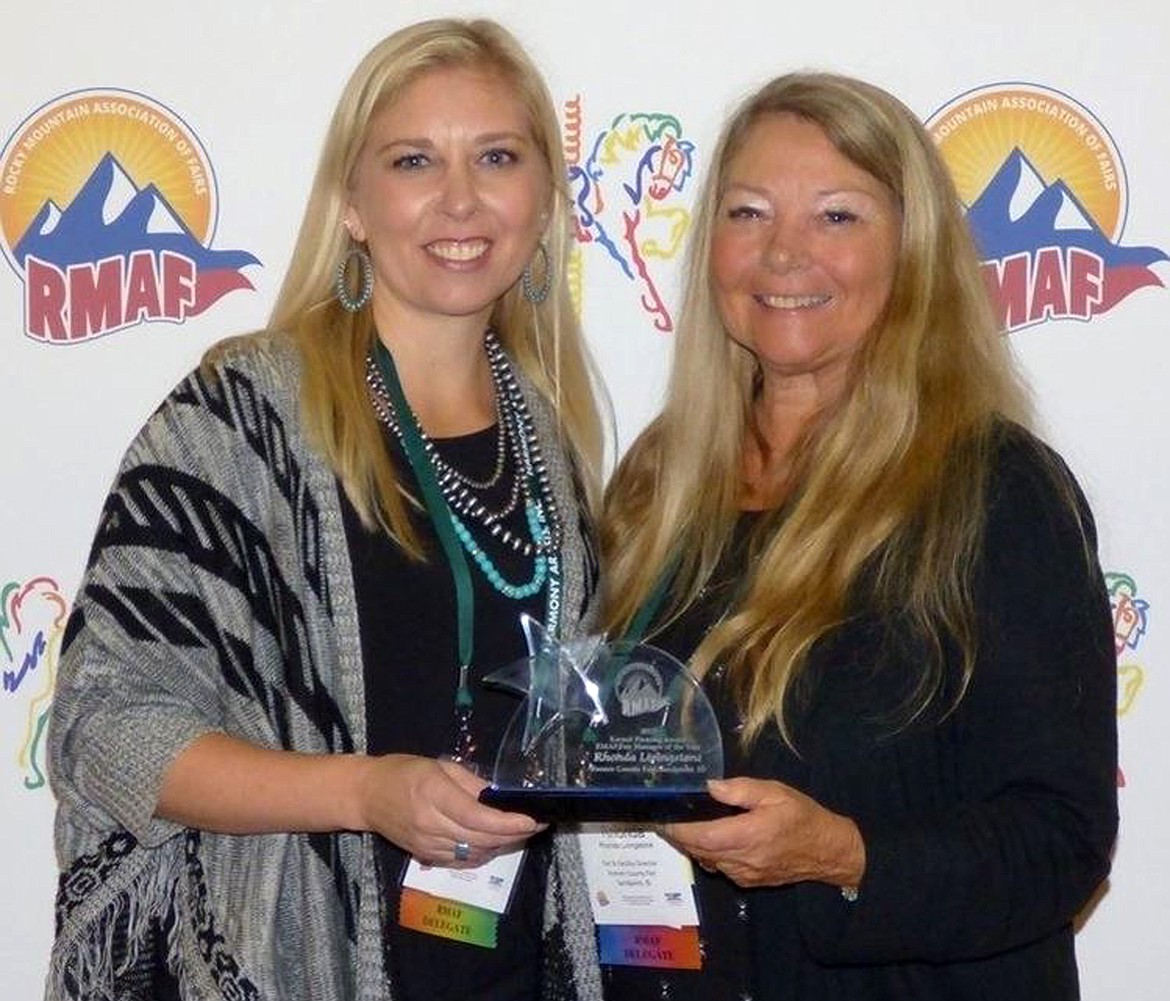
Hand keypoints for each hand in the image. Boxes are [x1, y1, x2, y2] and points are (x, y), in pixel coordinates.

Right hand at [357, 754, 543, 867]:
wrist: (367, 796)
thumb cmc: (404, 772)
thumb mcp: (440, 765)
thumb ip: (471, 783)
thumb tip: (500, 798)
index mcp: (434, 795)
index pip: (477, 817)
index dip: (508, 823)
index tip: (533, 820)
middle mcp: (430, 825)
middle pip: (481, 839)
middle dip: (513, 834)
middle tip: (536, 824)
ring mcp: (427, 845)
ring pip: (475, 853)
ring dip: (502, 845)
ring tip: (520, 832)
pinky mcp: (426, 857)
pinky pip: (463, 861)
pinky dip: (484, 853)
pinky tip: (495, 842)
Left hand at [662, 777, 864, 889]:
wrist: (828, 851)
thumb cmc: (802, 816)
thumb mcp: (774, 792)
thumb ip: (740, 790)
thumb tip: (709, 786)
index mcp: (747, 836)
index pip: (702, 837)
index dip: (679, 829)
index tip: (662, 817)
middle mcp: (742, 861)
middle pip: (699, 851)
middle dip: (681, 836)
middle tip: (668, 817)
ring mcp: (745, 875)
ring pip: (708, 861)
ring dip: (694, 845)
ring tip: (686, 824)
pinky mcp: (749, 882)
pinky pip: (720, 867)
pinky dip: (710, 854)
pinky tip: (711, 838)